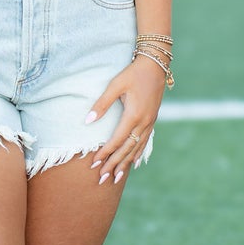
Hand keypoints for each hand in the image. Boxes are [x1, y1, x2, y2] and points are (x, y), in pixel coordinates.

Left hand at [87, 56, 165, 185]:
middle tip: (102, 179)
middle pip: (127, 149)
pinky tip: (134, 162)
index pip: (117, 140)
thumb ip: (102, 104)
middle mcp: (144, 123)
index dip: (105, 153)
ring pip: (137, 148)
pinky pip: (145, 142)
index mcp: (134, 115)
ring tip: (116, 178)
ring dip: (125, 163)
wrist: (156, 65)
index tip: (94, 164)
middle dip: (114, 165)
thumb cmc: (133, 73)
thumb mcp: (115, 85)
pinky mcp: (152, 120)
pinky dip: (138, 154)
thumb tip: (87, 121)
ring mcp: (150, 123)